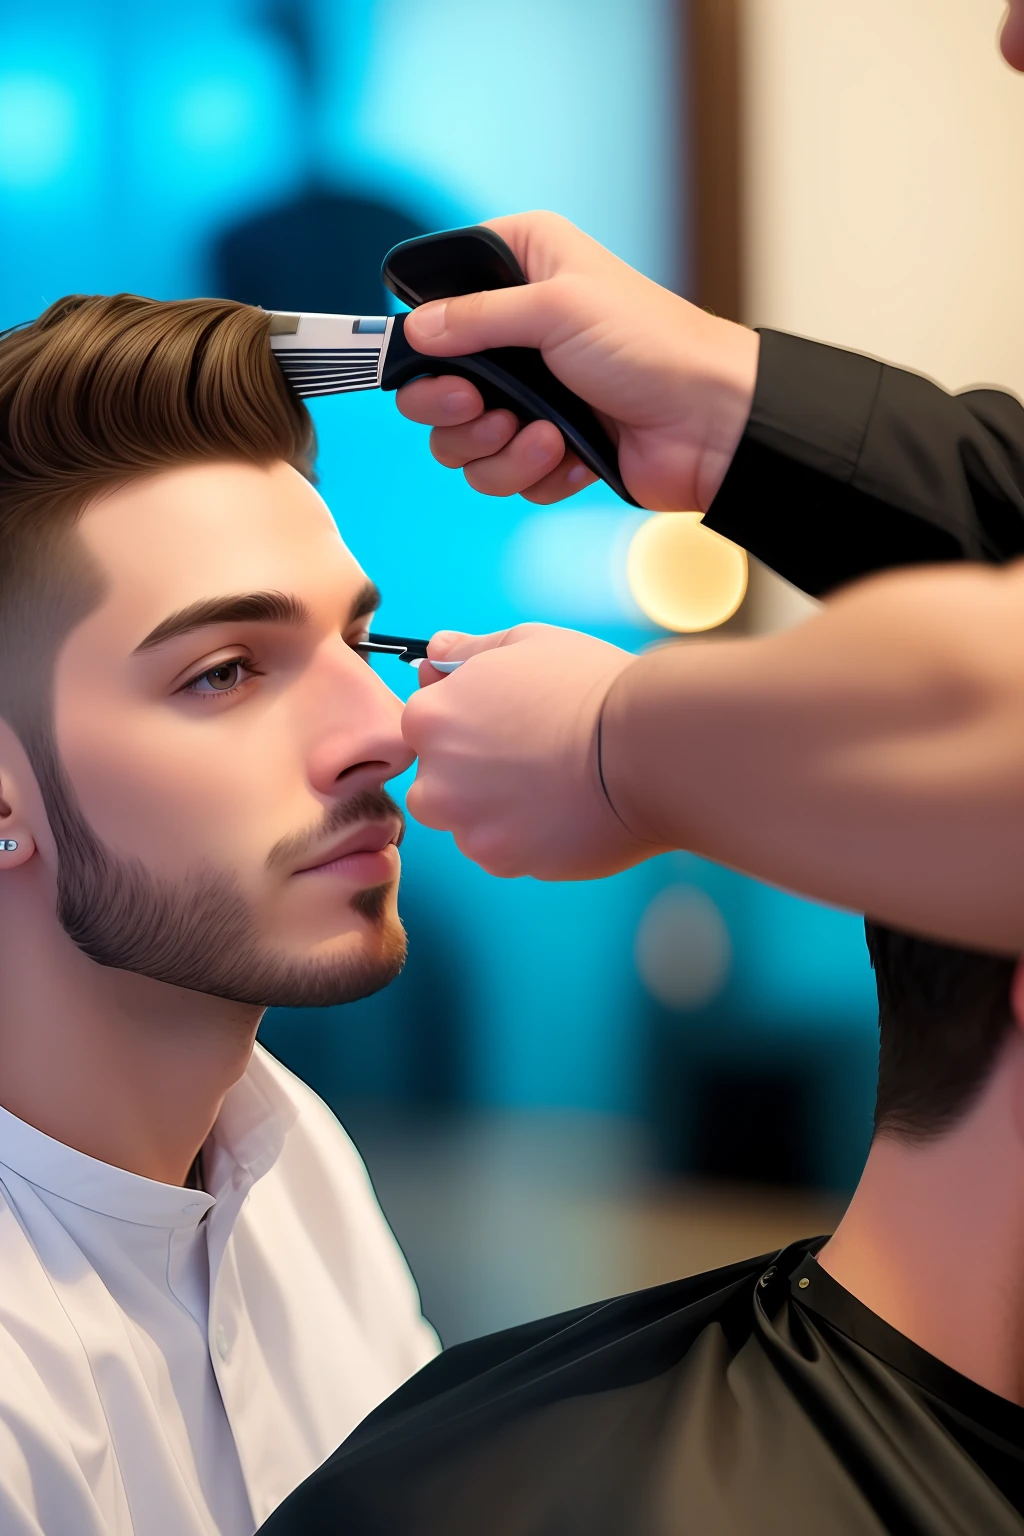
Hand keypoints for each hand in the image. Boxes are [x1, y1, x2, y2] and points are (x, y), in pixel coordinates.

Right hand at [397, 211, 758, 511]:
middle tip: (476, 408)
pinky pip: (502, 474)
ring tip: (544, 437)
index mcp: (523, 269)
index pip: (439, 291)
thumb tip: (415, 331)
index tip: (429, 356)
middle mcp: (520, 330)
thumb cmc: (652, 348)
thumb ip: (477, 317)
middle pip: (434, 382)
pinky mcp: (546, 449)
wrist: (710, 426)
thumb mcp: (558, 308)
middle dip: (450, 408)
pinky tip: (571, 457)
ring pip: (462, 440)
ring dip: (496, 450)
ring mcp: (531, 394)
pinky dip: (532, 472)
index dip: (425, 330)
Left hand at [401, 624, 666, 879]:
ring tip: (552, 786)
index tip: (505, 723)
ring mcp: (467, 827)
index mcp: (431, 719)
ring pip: (468, 821)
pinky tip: (564, 811)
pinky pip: (503, 851)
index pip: (424, 726)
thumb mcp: (525, 644)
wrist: (645, 749)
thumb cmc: (589, 688)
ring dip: (496, 810)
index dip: (466, 722)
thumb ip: (468, 651)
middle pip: (437, 782)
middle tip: (530, 757)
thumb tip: (435, 652)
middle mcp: (435, 779)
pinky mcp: (504, 862)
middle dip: (470, 774)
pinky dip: (526, 837)